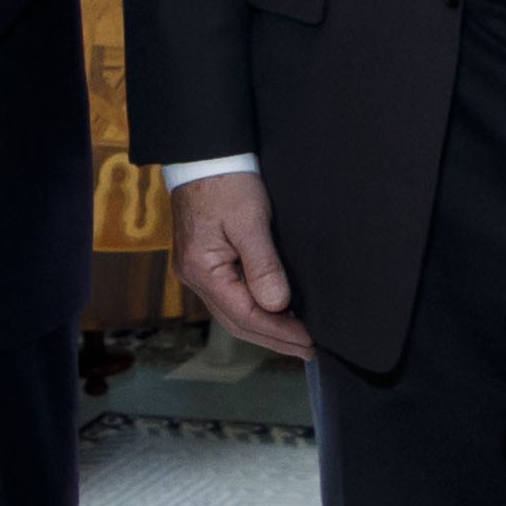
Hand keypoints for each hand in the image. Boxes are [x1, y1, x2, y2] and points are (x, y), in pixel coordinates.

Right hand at [171, 171, 315, 360]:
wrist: (204, 154)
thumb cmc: (226, 181)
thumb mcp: (249, 220)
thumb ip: (263, 265)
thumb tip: (277, 305)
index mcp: (201, 269)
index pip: (245, 315)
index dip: (279, 332)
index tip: (309, 341)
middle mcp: (194, 277)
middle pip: (237, 322)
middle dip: (275, 339)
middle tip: (310, 350)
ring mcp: (198, 271)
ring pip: (234, 313)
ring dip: (267, 328)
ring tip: (298, 339)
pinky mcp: (207, 262)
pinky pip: (232, 297)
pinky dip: (256, 310)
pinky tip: (277, 313)